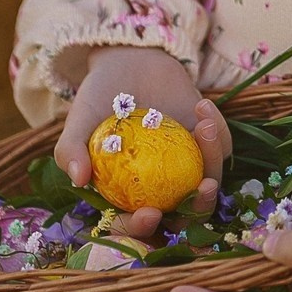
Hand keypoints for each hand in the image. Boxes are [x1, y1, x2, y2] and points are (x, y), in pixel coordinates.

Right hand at [52, 47, 230, 238]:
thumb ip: (70, 149)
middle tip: (203, 188)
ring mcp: (188, 168)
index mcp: (128, 195)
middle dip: (198, 210)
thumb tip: (78, 179)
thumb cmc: (99, 97)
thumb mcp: (78, 120)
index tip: (149, 214)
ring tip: (204, 129)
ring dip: (213, 163)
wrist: (128, 62)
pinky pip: (221, 147)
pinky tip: (202, 106)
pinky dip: (218, 131)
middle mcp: (161, 188)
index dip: (142, 229)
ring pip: (210, 183)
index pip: (135, 224)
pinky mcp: (208, 144)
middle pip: (184, 215)